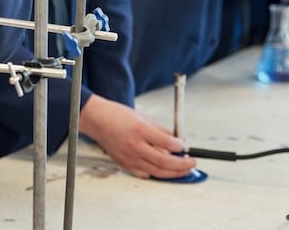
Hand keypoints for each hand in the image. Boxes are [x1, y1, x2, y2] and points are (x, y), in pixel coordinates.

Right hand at [78, 94, 194, 178]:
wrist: (97, 120)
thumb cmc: (116, 115)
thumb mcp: (142, 117)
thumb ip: (160, 130)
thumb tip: (176, 140)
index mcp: (140, 130)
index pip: (167, 142)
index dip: (180, 147)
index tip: (185, 147)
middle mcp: (135, 145)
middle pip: (164, 161)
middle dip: (182, 165)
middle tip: (191, 162)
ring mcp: (129, 157)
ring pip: (157, 171)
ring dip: (173, 173)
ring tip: (183, 170)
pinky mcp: (125, 164)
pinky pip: (145, 174)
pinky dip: (157, 174)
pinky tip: (163, 170)